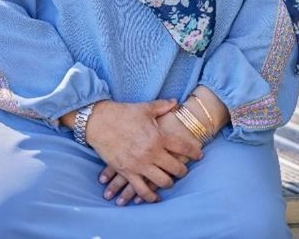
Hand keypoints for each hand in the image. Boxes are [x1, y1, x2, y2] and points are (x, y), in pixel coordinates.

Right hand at [86, 99, 202, 203]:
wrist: (100, 122)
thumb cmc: (123, 113)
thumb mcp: (145, 108)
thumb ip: (162, 107)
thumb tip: (176, 102)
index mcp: (158, 136)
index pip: (183, 147)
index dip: (194, 152)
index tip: (199, 155)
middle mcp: (151, 153)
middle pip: (175, 168)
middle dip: (183, 170)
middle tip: (184, 169)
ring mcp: (139, 164)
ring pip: (162, 182)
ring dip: (169, 182)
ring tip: (170, 180)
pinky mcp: (127, 172)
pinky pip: (142, 190)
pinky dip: (150, 196)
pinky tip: (155, 197)